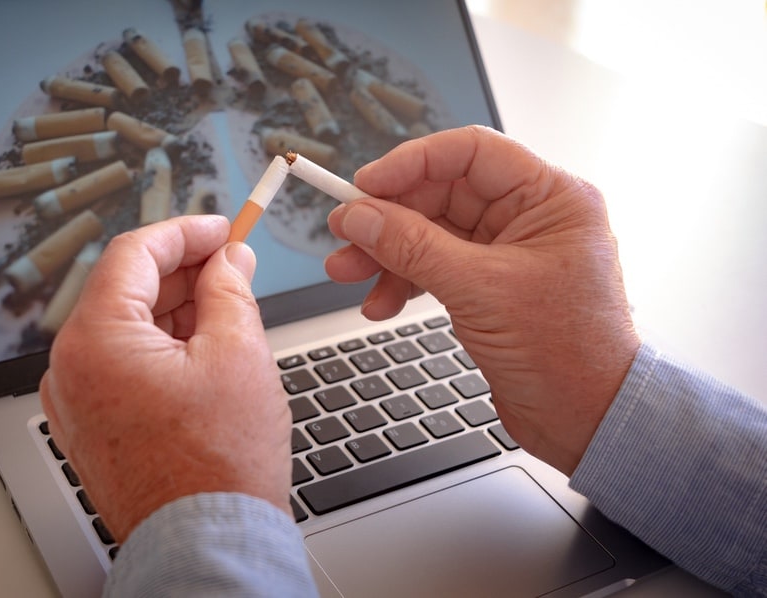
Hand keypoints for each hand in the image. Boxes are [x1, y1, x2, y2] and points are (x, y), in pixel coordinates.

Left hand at [40, 216, 291, 542]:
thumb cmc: (220, 464)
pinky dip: (162, 345)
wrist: (208, 542)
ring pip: (127, 327)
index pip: (133, 254)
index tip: (222, 227)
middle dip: (185, 270)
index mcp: (95, 340)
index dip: (185, 231)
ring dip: (176, 307)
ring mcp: (77, 400)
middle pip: (127, 289)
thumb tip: (230, 259)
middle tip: (234, 262)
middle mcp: (71, 368)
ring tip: (229, 304)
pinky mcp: (93, 425)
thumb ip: (230, 289)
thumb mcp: (238, 353)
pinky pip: (123, 364)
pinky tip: (204, 343)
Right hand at [325, 126, 639, 474]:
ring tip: (347, 275)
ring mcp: (507, 253)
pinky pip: (434, 267)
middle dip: (388, 219)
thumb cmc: (567, 355)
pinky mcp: (489, 287)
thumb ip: (412, 246)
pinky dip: (403, 282)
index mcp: (551, 198)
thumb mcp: (480, 290)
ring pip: (431, 234)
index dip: (412, 162)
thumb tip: (360, 216)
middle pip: (442, 195)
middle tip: (345, 238)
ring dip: (387, 254)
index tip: (365, 186)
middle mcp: (531, 217)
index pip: (471, 152)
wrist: (585, 422)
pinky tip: (381, 304)